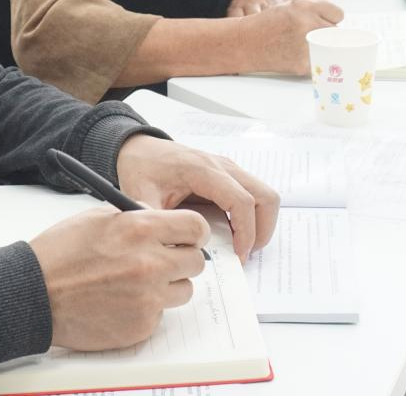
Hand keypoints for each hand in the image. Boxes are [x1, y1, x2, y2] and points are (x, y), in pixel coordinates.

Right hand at [30, 204, 207, 349]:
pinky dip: (147, 308)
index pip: (196, 227)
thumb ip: (136, 216)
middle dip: (182, 258)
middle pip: (197, 262)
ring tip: (138, 281)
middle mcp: (150, 264)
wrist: (34, 294)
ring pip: (184, 290)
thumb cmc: (60, 253)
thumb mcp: (97, 216)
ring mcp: (148, 298)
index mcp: (141, 229)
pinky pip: (160, 314)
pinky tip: (121, 300)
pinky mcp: (141, 325)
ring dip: (168, 285)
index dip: (194, 232)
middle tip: (164, 258)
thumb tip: (163, 221)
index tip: (189, 236)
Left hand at [116, 134, 279, 262]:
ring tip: (241, 246)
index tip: (238, 256)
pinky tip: (233, 233)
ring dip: (260, 223)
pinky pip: (254, 194)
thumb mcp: (140, 197)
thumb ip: (154, 222)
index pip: (241, 200)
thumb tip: (165, 250)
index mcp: (202, 170)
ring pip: (265, 195)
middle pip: (265, 196)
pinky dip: (253, 216)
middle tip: (244, 254)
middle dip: (262, 230)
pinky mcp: (229, 174)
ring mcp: (229, 168)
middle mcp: (222, 166)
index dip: (246, 232)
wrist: (140, 149)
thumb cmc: (142, 170)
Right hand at [241, 0, 343, 74]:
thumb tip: (337, 25)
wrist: (246, 44)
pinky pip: (320, 62)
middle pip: (335, 32)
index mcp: (305, 7)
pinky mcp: (303, 63)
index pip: (338, 14)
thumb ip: (314, 13)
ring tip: (302, 46)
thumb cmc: (268, 25)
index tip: (326, 23)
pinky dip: (313, 61)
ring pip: (329, 48)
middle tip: (310, 37)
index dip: (331, 19)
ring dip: (322, 48)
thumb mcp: (291, 8)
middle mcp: (307, 24)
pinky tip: (297, 56)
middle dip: (326, 34)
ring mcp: (306, 45)